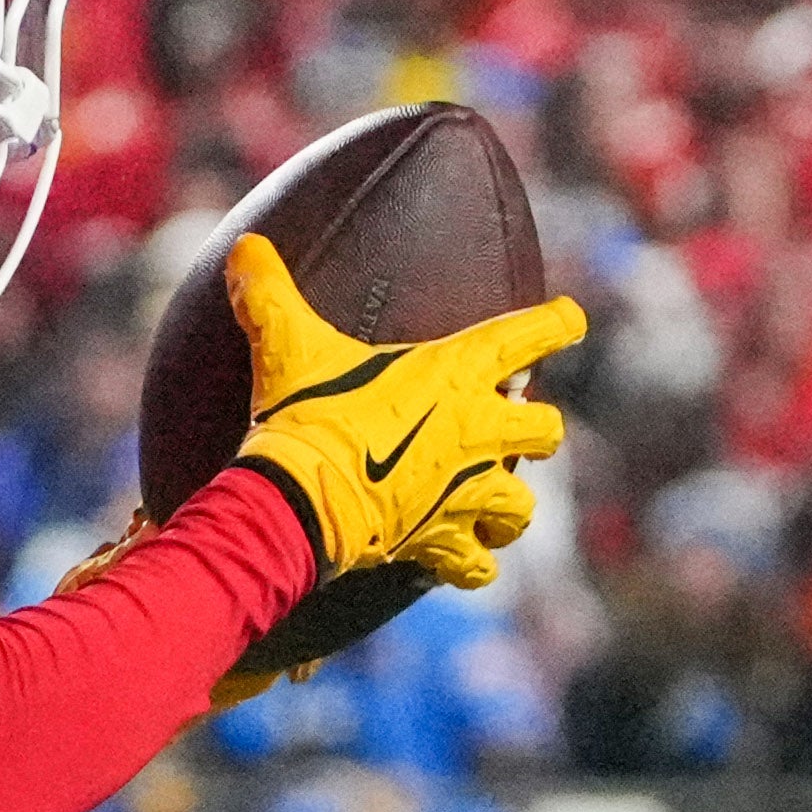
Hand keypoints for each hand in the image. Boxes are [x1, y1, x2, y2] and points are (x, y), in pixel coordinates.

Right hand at [218, 236, 580, 593]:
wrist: (298, 498)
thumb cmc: (305, 415)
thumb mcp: (285, 345)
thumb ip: (268, 293)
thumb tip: (243, 247)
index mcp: (458, 372)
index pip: (539, 333)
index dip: (560, 323)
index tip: (567, 321)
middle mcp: (479, 431)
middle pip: (547, 431)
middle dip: (535, 432)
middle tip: (510, 432)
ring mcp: (466, 491)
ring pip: (522, 507)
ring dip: (509, 508)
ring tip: (491, 508)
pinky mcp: (442, 540)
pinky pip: (477, 564)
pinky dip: (471, 564)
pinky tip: (461, 560)